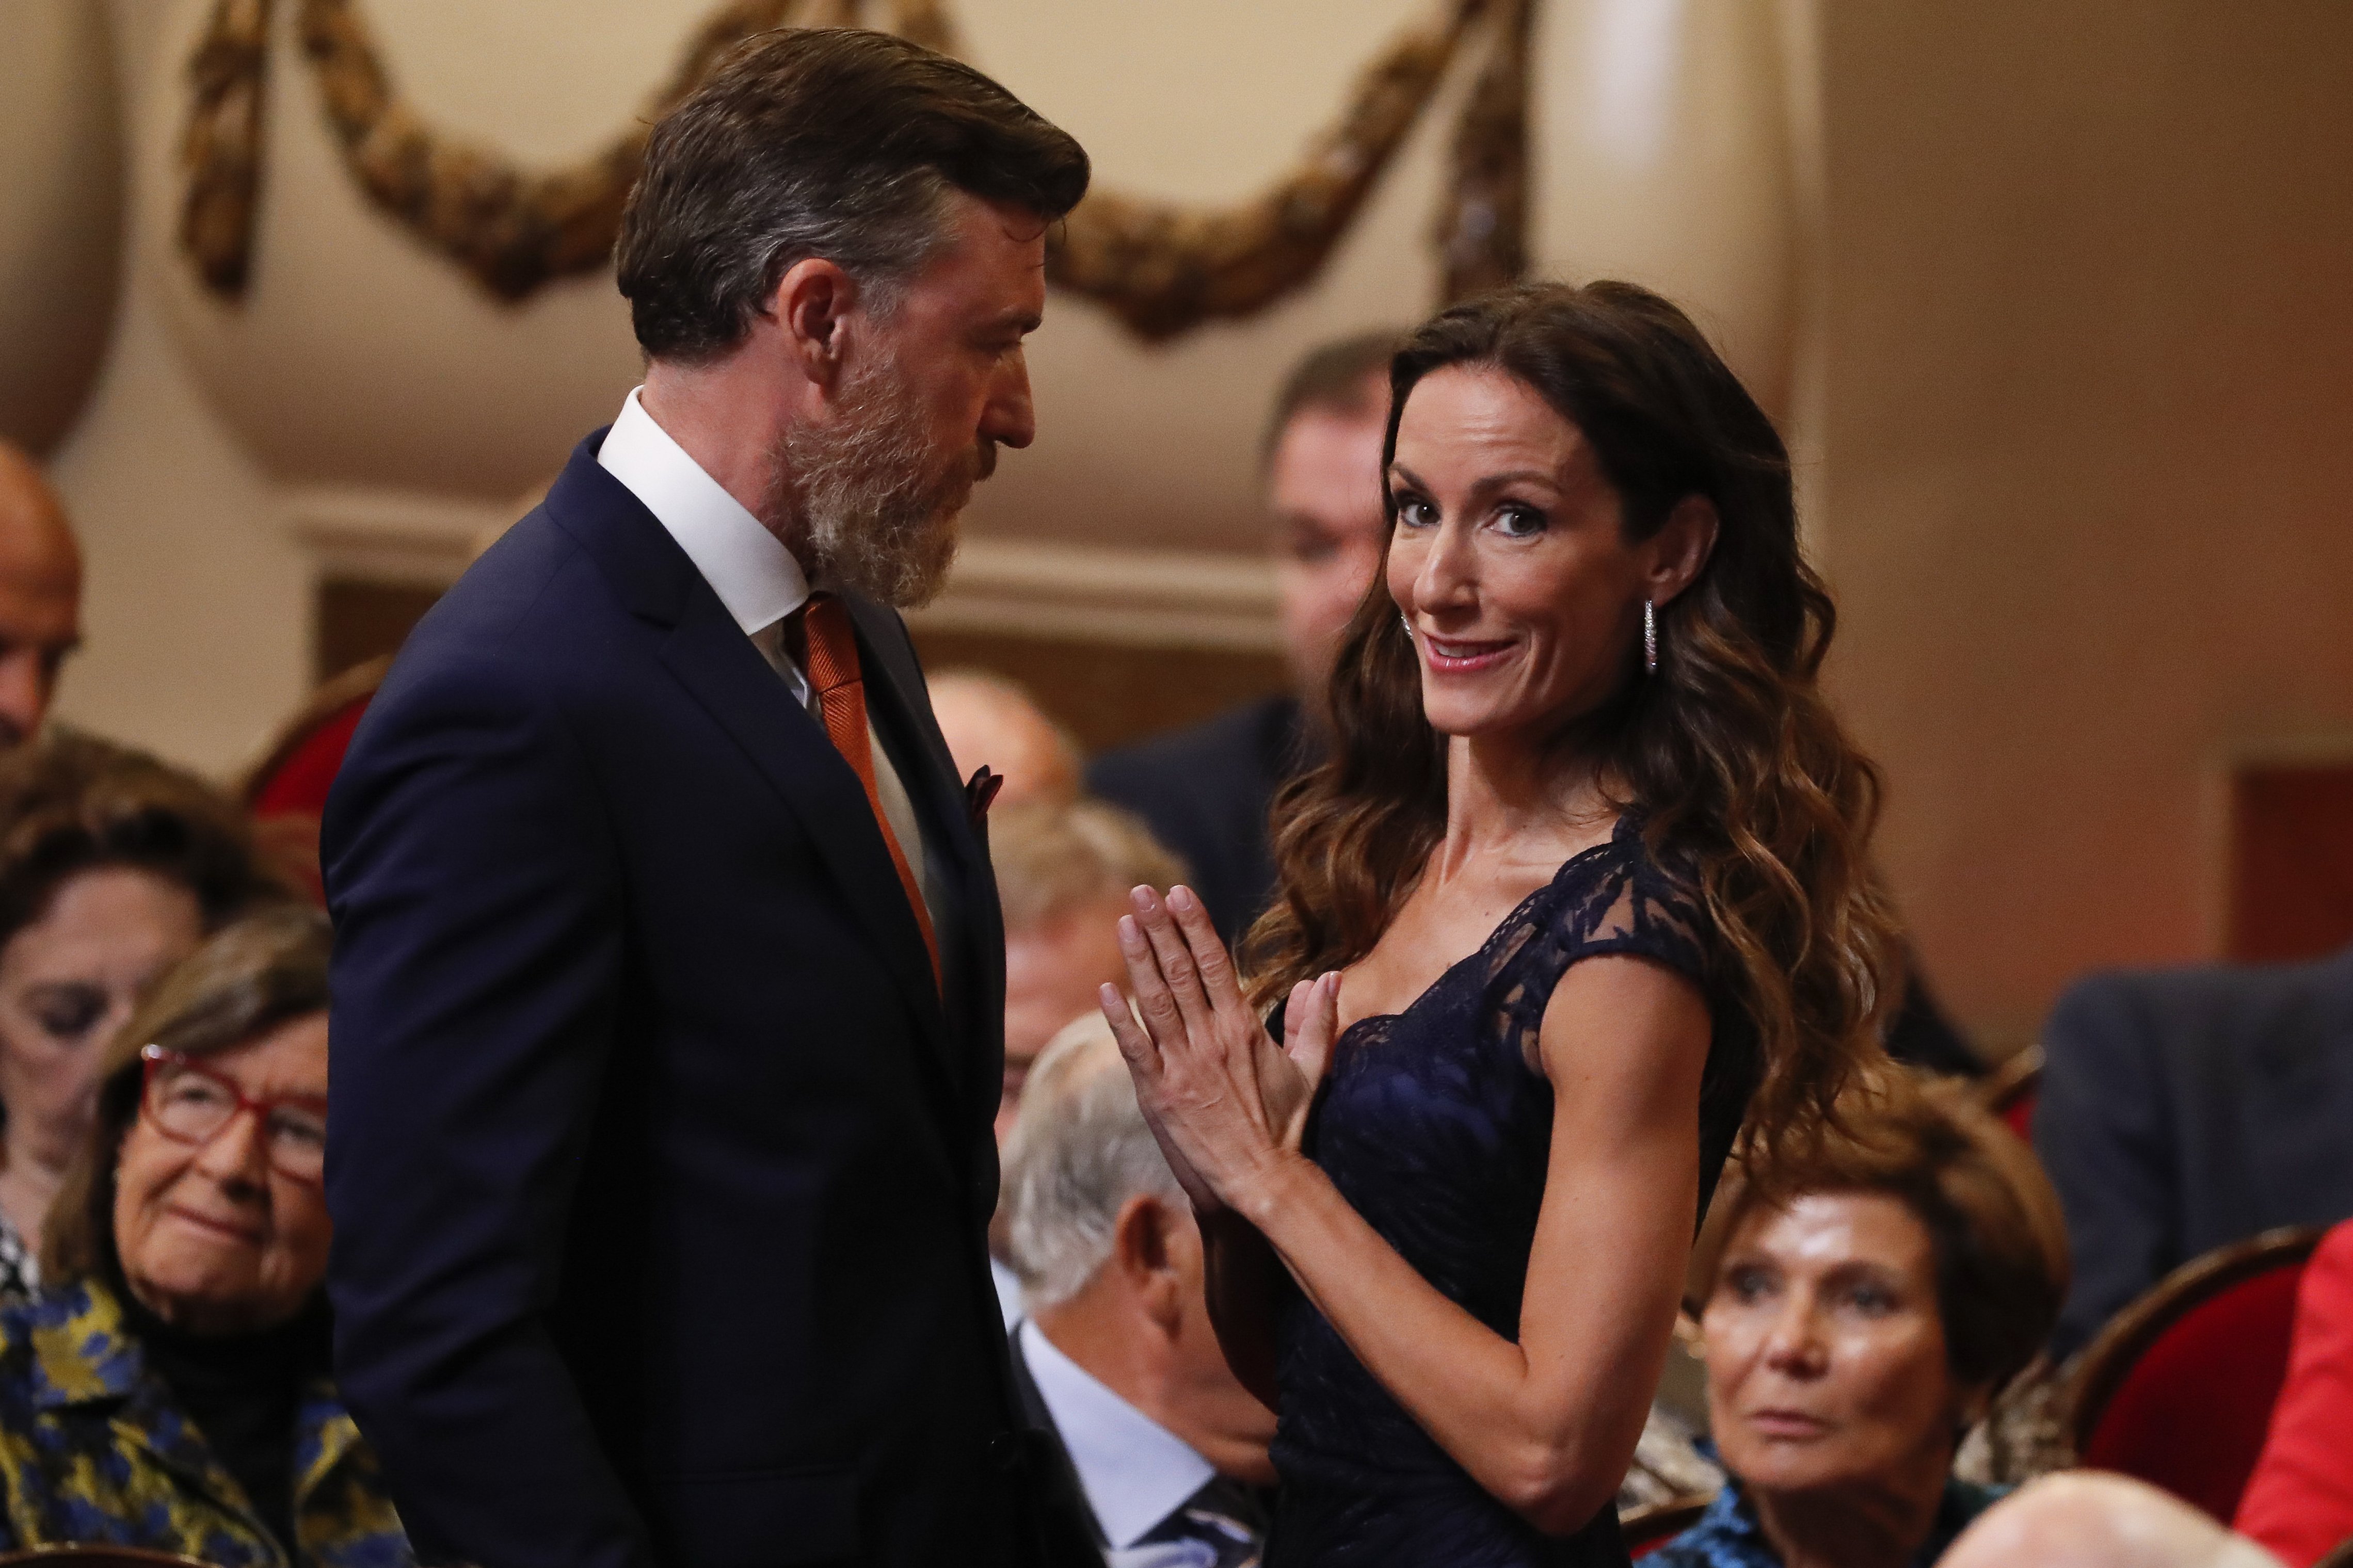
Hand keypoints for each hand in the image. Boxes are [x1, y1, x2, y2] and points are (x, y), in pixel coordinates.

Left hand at [1098, 883, 1340, 1219]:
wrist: (1260, 1181)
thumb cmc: (1284, 1128)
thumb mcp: (1310, 1070)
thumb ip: (1316, 1020)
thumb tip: (1327, 977)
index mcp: (1243, 1028)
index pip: (1214, 963)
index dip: (1194, 925)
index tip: (1179, 893)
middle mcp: (1210, 1039)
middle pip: (1180, 971)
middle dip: (1159, 927)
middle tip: (1141, 891)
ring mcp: (1181, 1065)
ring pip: (1154, 1000)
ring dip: (1138, 958)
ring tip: (1125, 922)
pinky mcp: (1158, 1093)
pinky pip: (1134, 1047)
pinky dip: (1118, 1017)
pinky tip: (1105, 988)